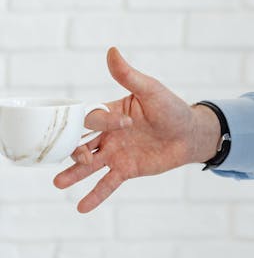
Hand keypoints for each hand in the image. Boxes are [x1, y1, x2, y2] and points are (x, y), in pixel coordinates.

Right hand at [53, 46, 221, 212]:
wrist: (190, 134)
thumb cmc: (171, 107)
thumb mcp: (150, 90)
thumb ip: (128, 75)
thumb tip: (111, 51)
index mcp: (113, 112)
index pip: (93, 117)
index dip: (100, 122)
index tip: (119, 125)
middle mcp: (110, 133)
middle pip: (83, 141)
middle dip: (74, 149)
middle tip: (74, 156)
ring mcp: (116, 153)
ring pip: (89, 164)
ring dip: (74, 173)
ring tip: (58, 183)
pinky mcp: (126, 169)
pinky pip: (107, 184)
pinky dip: (95, 195)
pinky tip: (81, 207)